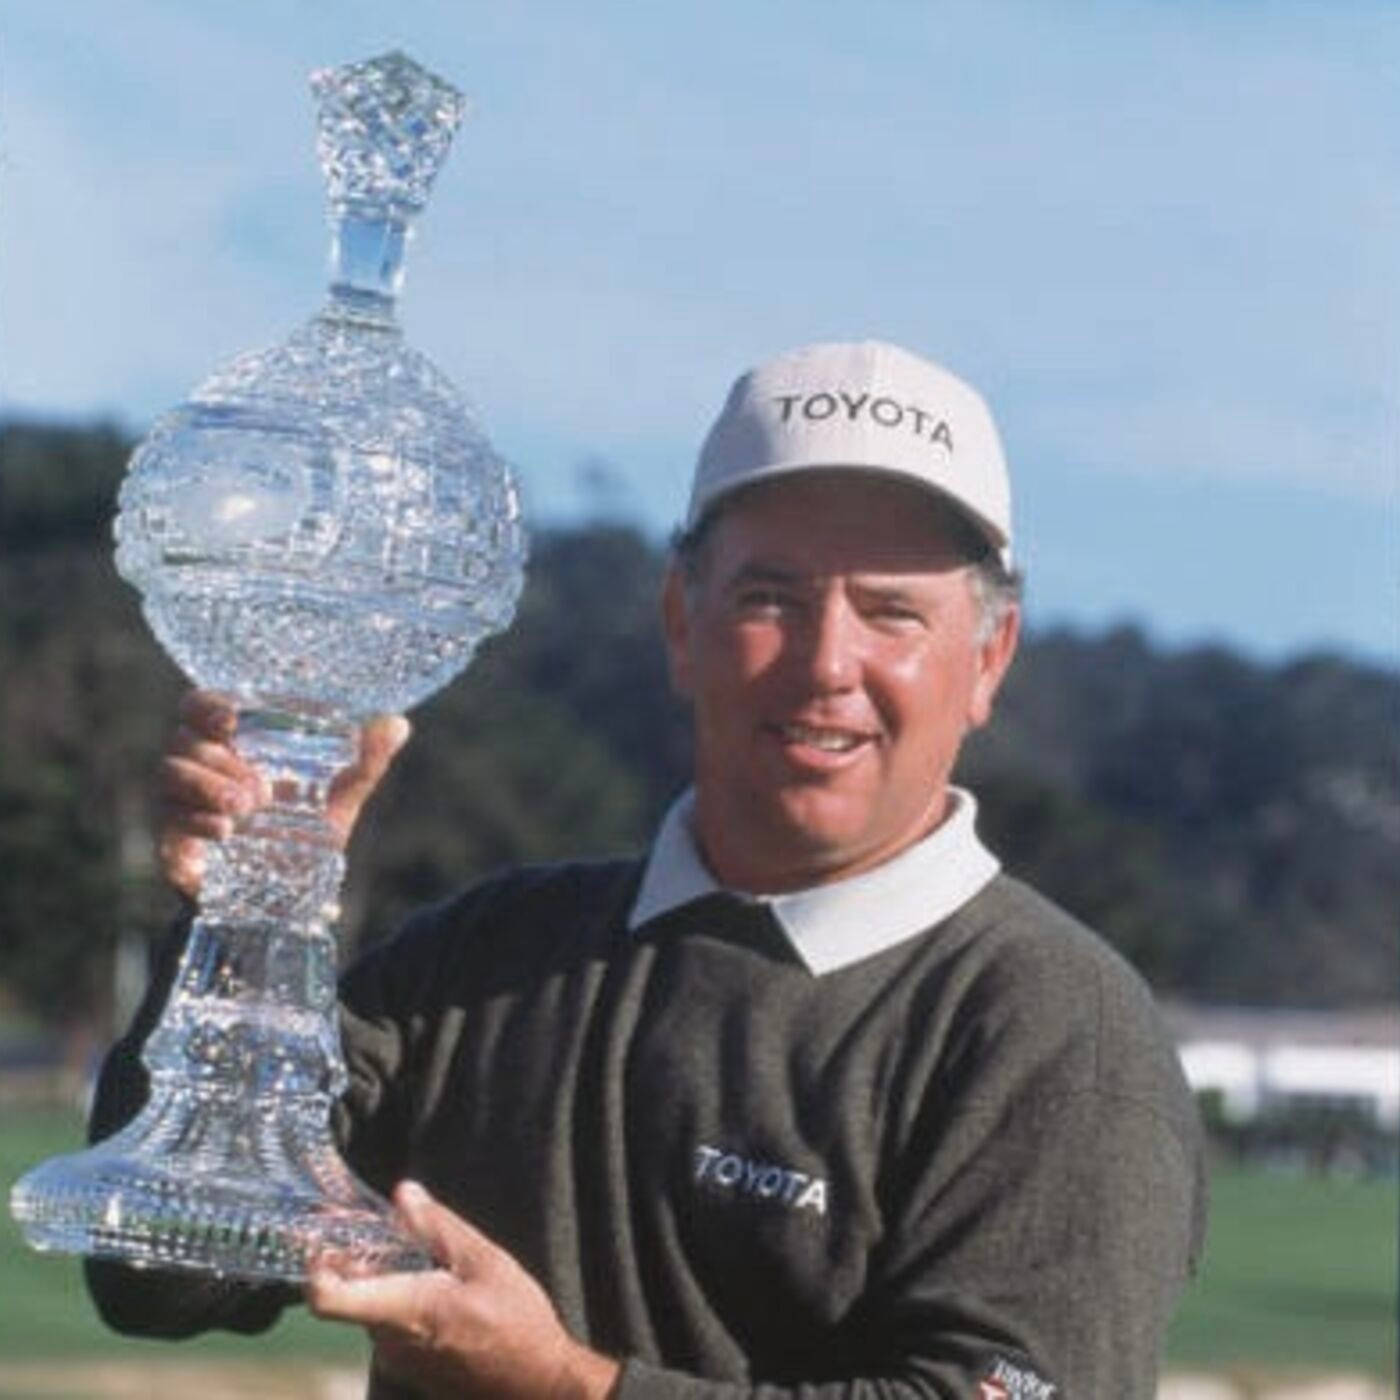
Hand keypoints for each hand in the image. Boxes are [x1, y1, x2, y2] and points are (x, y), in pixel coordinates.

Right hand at [157, 689, 410, 900]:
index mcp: (234, 744)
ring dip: (207, 786)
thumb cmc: (303, 832)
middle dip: (216, 757)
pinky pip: (168, 822)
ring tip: (247, 807)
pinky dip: (196, 822)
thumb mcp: (339, 797)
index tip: (234, 718)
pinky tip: (226, 832)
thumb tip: (399, 724)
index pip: (200, 707)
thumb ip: (365, 761)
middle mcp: (201, 767)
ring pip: (170, 773)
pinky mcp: (173, 842)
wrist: (284, 897)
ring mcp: (183, 803)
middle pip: (184, 739)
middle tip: (258, 787)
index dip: (209, 705)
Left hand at [305, 1182, 619, 1399]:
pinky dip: (406, 1301)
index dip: (316, 1265)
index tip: (326, 1234)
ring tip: (433, 1260)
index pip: (329, 1298)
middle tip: (395, 1227)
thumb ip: (439, 1228)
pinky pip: (392, 1325)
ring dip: (392, 1279)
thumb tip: (403, 1194)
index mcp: (405, 1310)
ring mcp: (398, 1360)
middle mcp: (389, 1341)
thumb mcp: (486, 1262)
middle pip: (353, 1293)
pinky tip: (444, 1291)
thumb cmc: (518, 1322)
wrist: (538, 1385)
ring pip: (375, 1307)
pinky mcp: (410, 1369)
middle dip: (368, 1258)